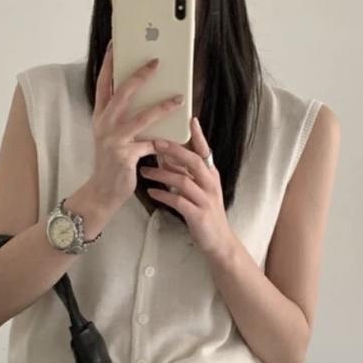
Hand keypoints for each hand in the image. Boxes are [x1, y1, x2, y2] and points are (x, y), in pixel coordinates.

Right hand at [90, 41, 187, 211]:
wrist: (103, 191)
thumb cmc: (112, 162)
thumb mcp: (113, 135)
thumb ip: (123, 117)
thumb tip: (146, 97)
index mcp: (100, 116)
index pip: (102, 83)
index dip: (109, 63)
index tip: (115, 44)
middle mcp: (104, 124)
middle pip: (122, 93)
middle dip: (140, 75)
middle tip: (156, 62)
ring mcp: (113, 140)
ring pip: (141, 117)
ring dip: (162, 106)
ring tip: (179, 98)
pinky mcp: (125, 155)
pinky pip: (151, 143)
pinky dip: (166, 140)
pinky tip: (178, 136)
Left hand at [140, 116, 233, 256]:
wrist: (218, 242)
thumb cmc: (205, 213)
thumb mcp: (199, 190)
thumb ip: (186, 173)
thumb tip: (166, 156)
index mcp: (211, 175)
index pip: (205, 151)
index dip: (198, 136)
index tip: (190, 120)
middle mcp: (210, 184)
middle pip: (193, 161)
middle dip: (174, 151)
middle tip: (155, 143)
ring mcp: (205, 200)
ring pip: (183, 181)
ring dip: (162, 174)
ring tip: (144, 171)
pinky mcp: (198, 215)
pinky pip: (178, 201)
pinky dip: (163, 195)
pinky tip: (152, 192)